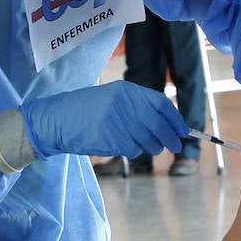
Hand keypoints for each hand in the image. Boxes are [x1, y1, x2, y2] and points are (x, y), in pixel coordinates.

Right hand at [21, 81, 185, 157]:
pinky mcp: (110, 138)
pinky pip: (131, 148)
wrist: (57, 119)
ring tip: (146, 145)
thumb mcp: (113, 99)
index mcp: (127, 90)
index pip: (161, 104)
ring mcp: (117, 121)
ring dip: (151, 146)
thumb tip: (168, 124)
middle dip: (170, 137)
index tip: (183, 130)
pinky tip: (122, 145)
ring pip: (147, 139)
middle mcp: (124, 103)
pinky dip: (132, 150)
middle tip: (175, 146)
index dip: (175, 119)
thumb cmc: (87, 110)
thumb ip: (138, 107)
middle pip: (158, 124)